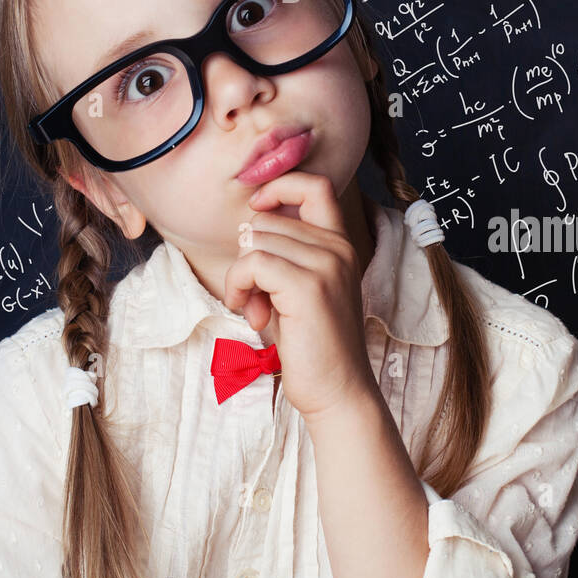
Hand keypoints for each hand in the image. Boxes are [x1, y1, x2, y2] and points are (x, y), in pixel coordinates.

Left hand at [224, 171, 378, 421]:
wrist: (337, 392)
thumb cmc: (311, 344)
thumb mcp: (298, 288)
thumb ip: (283, 253)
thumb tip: (248, 228)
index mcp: (340, 243)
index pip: (313, 185)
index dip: (278, 186)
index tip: (257, 213)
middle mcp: (338, 248)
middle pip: (267, 220)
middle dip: (248, 255)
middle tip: (256, 295)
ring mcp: (326, 265)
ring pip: (255, 241)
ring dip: (241, 276)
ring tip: (256, 309)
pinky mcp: (308, 287)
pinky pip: (251, 264)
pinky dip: (237, 286)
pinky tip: (250, 313)